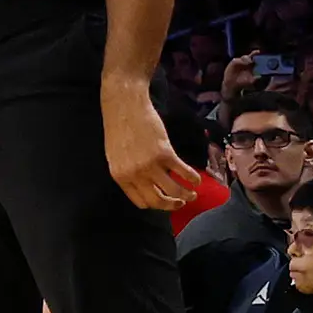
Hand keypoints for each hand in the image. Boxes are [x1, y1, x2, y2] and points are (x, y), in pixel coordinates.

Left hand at [104, 78, 193, 210]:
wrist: (124, 106)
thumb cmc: (119, 128)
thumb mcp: (116, 156)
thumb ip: (128, 172)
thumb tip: (145, 185)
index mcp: (119, 176)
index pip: (141, 201)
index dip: (156, 205)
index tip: (165, 201)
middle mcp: (134, 174)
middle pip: (158, 201)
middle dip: (172, 205)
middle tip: (182, 203)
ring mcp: (149, 165)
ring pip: (174, 191)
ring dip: (187, 195)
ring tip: (193, 194)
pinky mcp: (164, 154)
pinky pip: (183, 173)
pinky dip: (193, 179)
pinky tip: (196, 179)